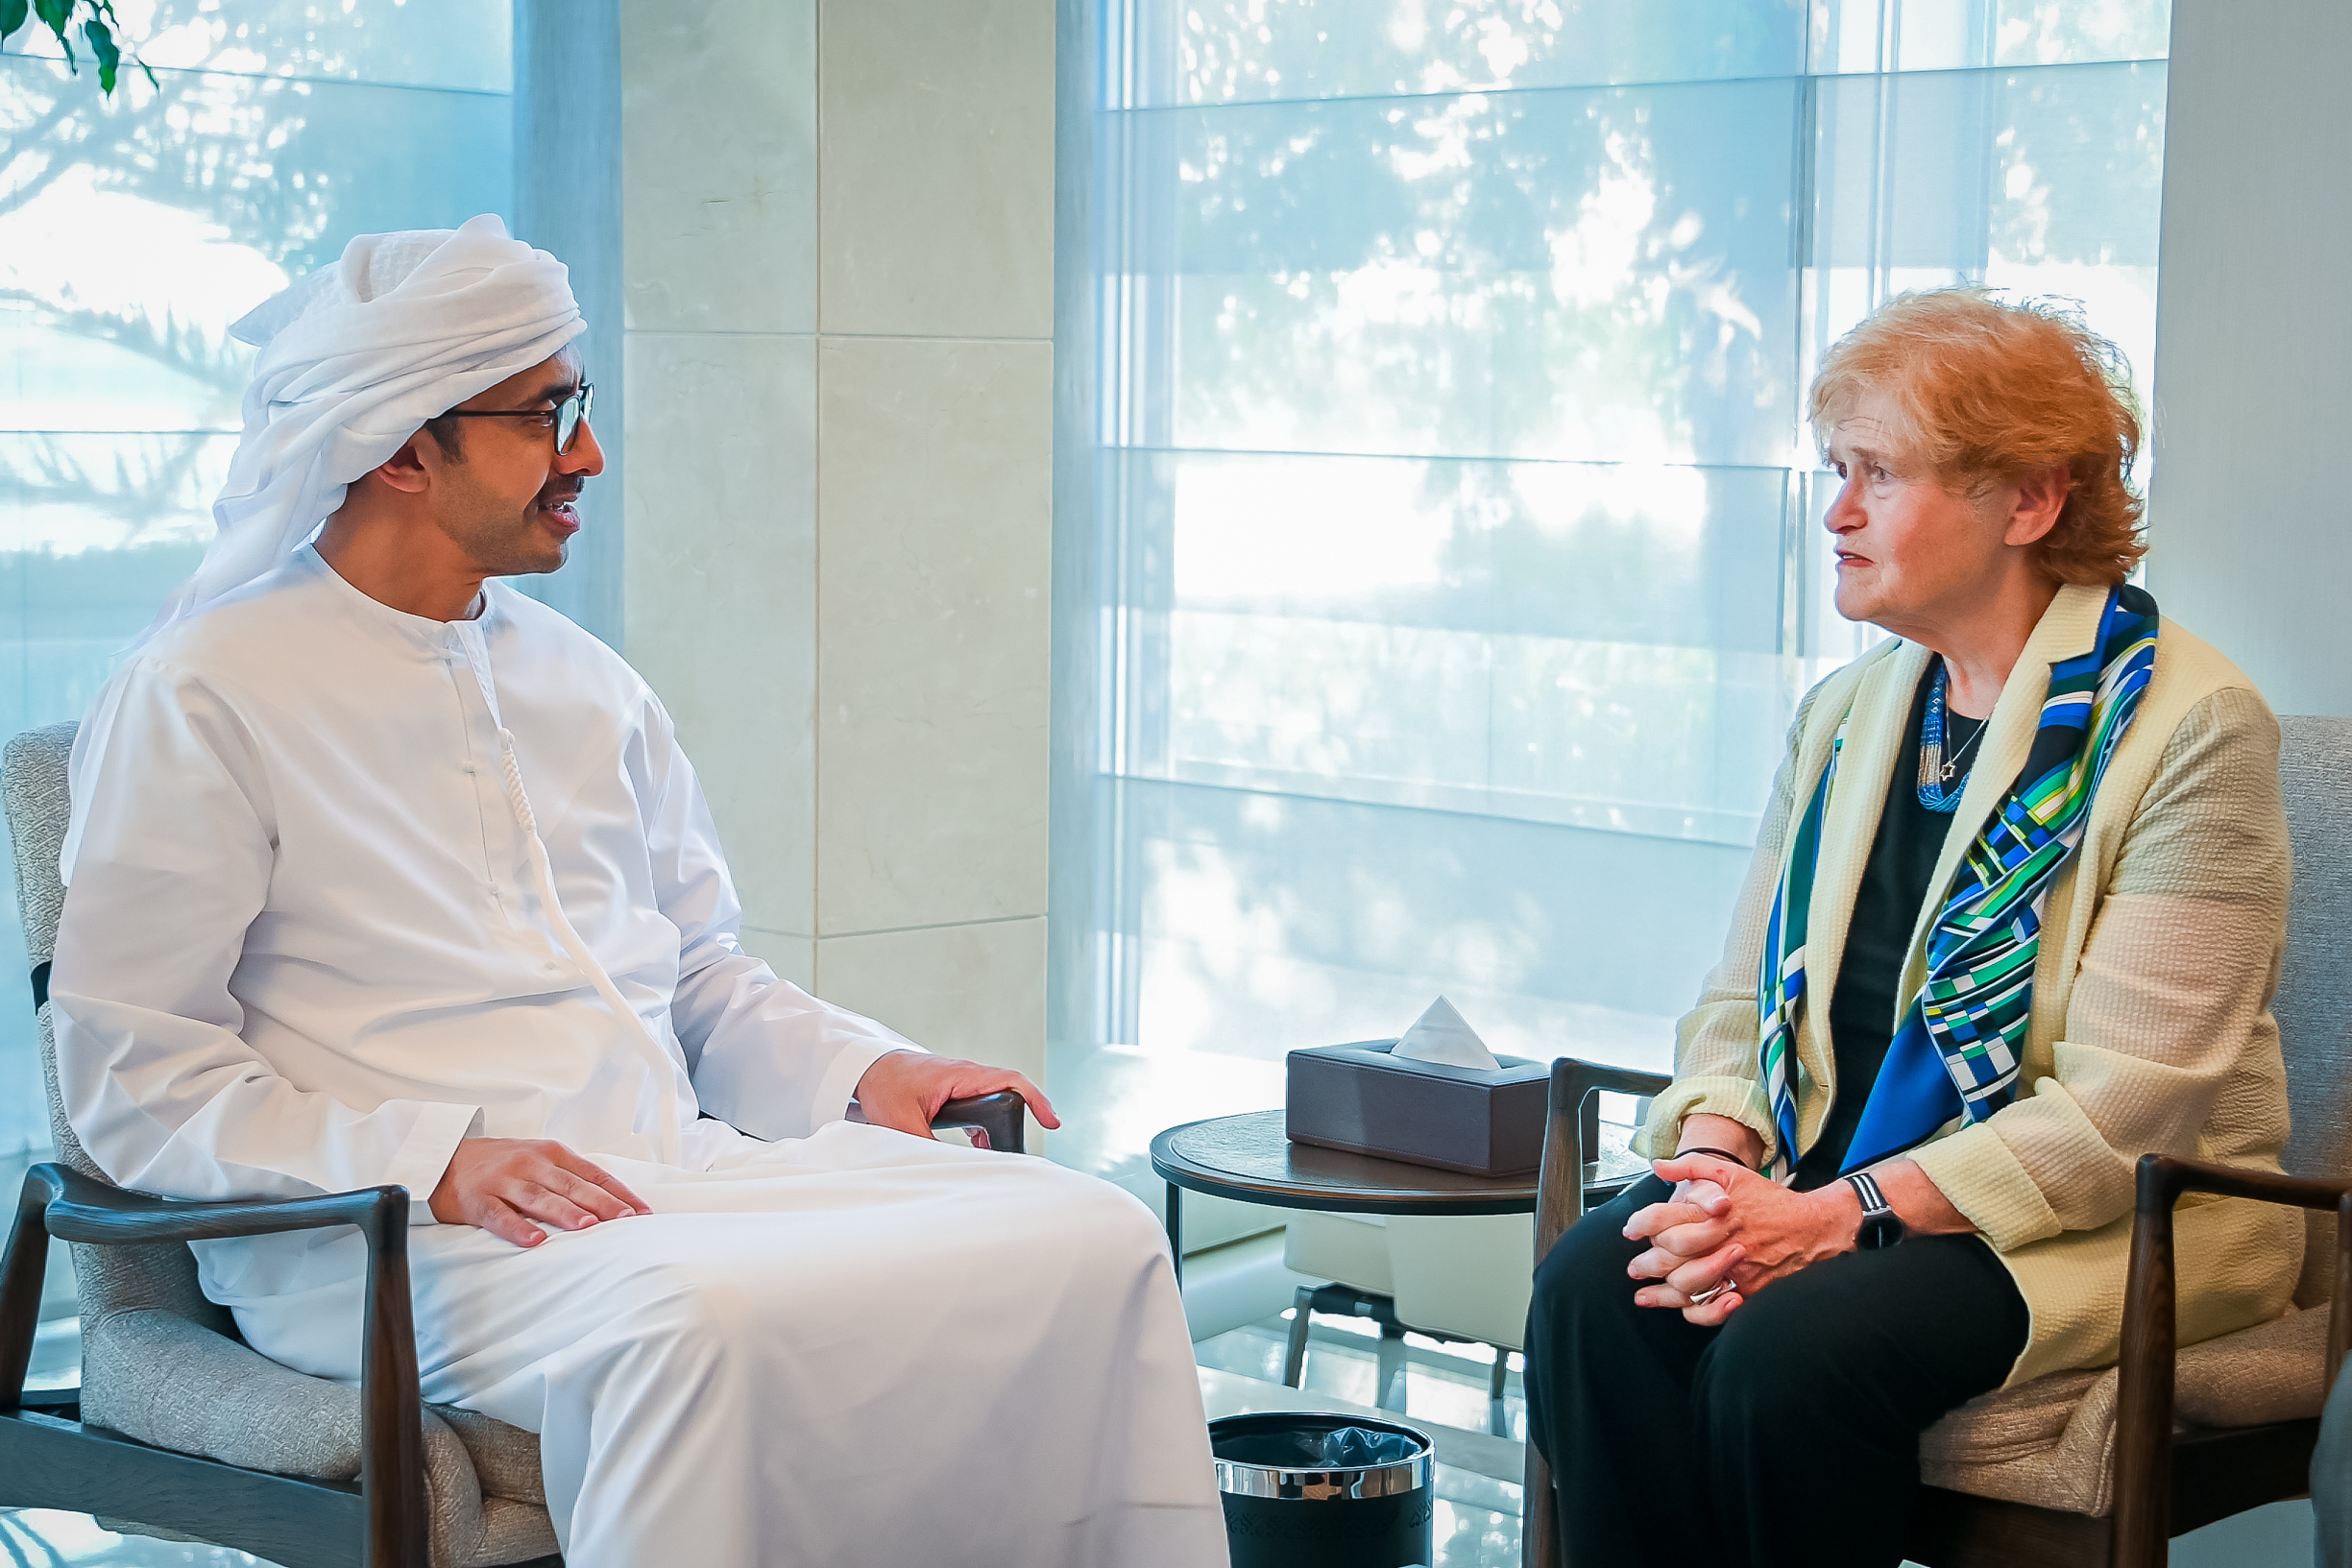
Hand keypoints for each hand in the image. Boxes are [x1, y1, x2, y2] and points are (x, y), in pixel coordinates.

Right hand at [428, 1137, 651, 1247]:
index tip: (643, 1213)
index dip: (619, 1193)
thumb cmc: (501, 1162)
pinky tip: (535, 1241)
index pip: (593, 1174)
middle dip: (602, 1204)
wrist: (445, 1158)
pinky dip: (518, 1228)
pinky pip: (500, 1216)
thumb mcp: (539, 1159)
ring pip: (540, 1198)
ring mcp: (504, 1180)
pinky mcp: (478, 1199)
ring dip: (566, 1212)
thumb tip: (612, 1202)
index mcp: (552, 1153)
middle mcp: (531, 1163)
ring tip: (589, 1227)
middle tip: (626, 1221)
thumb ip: (570, 1176)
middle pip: (572, 1185)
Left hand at [850, 1050, 1060, 1145]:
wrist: (867, 1069)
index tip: (1051, 1121)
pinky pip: (981, 1110)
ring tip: (999, 1155)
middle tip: (1018, 1150)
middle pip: (1008, 1097)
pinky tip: (979, 1149)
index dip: (1036, 1099)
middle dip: (1018, 1122)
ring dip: (1000, 1129)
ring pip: (995, 1106)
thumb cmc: (884, 1084)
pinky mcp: (955, 1094)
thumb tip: (947, 1167)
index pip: (1011, 1081)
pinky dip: (985, 1130)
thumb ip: (924, 1144)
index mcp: (961, 1075)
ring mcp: (963, 1085)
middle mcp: (967, 1077)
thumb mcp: (901, 1120)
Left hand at [1624, 1152, 1858, 1323]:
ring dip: (1661, 1293)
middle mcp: (1720, 1240)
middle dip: (1646, 1263)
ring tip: (1644, 1295)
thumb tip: (1659, 1166)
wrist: (1813, 1227)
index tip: (1630, 1230)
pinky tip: (1680, 1310)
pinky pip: (1714, 1308)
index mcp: (1713, 1211)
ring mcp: (1735, 1268)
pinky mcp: (1749, 1290)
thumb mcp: (1732, 1173)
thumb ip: (1693, 1166)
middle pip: (1671, 1255)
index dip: (1641, 1224)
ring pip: (1688, 1285)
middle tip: (1633, 1268)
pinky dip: (1694, 1312)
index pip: (1665, 1218)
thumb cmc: (1769, 1200)